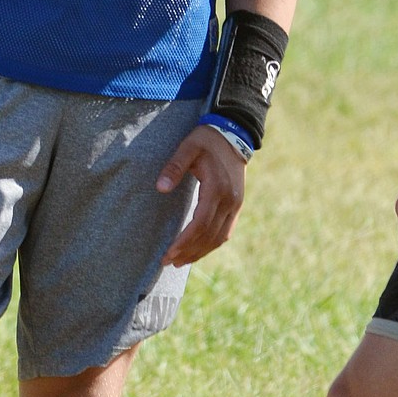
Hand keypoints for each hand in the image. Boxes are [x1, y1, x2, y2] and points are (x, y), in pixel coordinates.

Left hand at [156, 124, 246, 266]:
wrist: (234, 133)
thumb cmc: (207, 140)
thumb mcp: (188, 148)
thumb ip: (174, 167)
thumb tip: (160, 188)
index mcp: (217, 188)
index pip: (200, 224)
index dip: (184, 241)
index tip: (168, 253)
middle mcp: (230, 200)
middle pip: (209, 235)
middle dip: (188, 252)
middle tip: (168, 262)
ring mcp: (236, 204)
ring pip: (219, 237)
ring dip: (200, 252)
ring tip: (181, 261)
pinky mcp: (237, 204)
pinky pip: (226, 231)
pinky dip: (212, 244)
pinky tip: (199, 249)